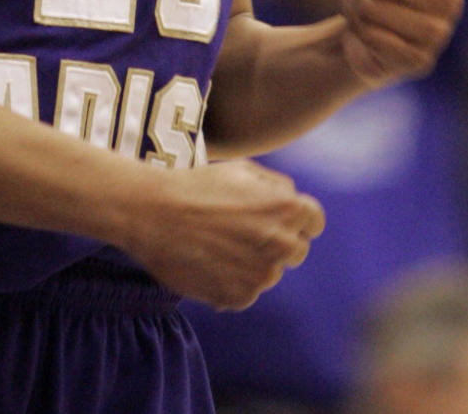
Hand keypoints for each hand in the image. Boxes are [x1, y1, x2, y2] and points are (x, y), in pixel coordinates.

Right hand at [124, 158, 324, 310]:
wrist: (153, 213)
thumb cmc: (196, 185)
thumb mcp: (241, 170)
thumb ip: (276, 186)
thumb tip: (293, 200)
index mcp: (287, 209)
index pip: (313, 221)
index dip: (294, 218)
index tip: (272, 218)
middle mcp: (282, 244)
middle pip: (296, 250)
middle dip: (275, 241)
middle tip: (239, 230)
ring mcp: (262, 275)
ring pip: (269, 272)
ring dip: (252, 262)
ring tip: (217, 245)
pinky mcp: (240, 297)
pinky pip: (246, 291)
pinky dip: (231, 281)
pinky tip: (208, 262)